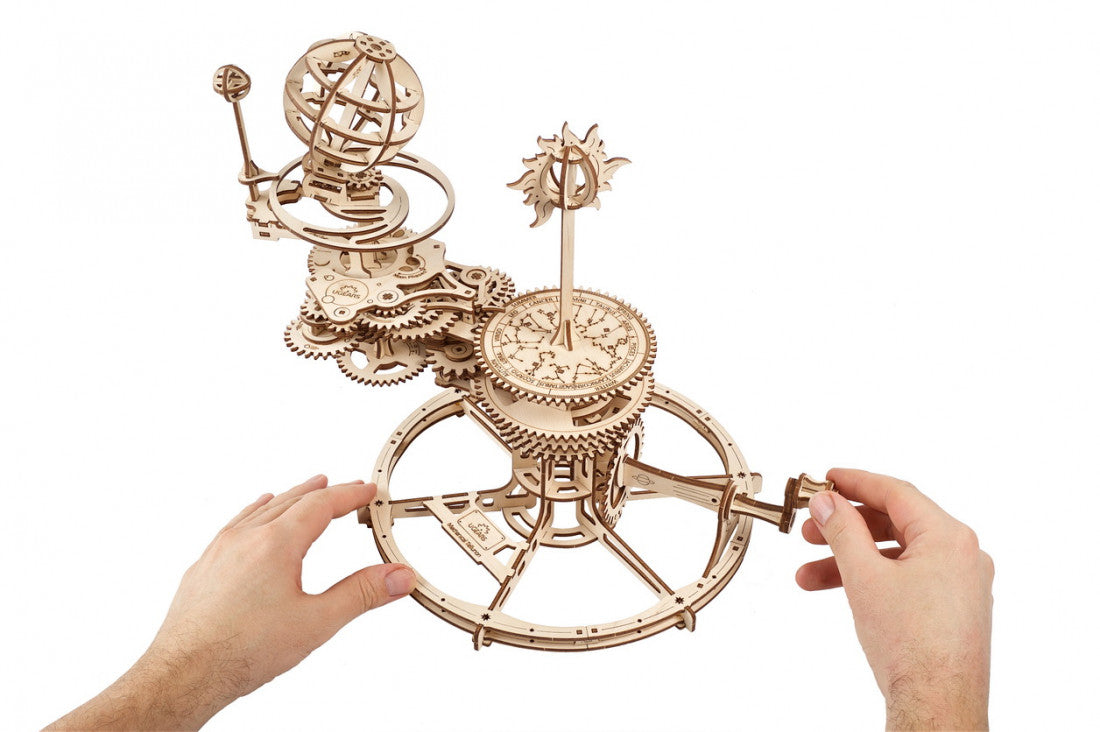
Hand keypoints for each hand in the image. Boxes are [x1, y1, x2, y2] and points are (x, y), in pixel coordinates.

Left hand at [48, 475, 415, 730]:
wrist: (184, 674)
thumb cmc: (239, 652)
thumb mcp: (316, 623)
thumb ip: (361, 595)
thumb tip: (397, 577)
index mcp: (276, 544)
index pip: (322, 505)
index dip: (350, 495)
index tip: (366, 490)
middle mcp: (245, 538)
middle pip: (291, 500)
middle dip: (322, 492)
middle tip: (344, 487)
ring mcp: (220, 550)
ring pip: (260, 510)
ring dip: (289, 497)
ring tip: (304, 491)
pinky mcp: (203, 567)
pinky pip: (235, 524)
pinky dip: (255, 512)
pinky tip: (253, 519)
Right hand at [797, 468, 993, 729]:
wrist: (936, 703)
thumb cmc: (912, 645)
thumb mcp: (864, 575)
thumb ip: (842, 530)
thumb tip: (829, 502)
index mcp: (949, 537)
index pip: (896, 493)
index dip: (855, 483)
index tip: (828, 479)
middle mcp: (963, 555)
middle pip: (895, 524)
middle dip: (846, 527)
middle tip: (811, 526)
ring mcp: (961, 584)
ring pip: (897, 556)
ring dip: (851, 559)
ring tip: (809, 572)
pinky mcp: (953, 609)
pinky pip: (908, 579)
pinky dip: (873, 579)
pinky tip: (842, 590)